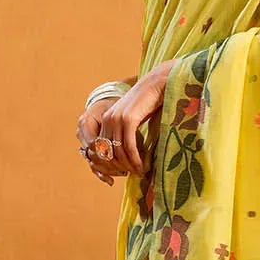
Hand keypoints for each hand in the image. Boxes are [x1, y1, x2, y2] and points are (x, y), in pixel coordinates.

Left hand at [76, 64, 173, 185]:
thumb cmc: (149, 103)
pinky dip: (135, 159)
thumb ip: (126, 132)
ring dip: (129, 165)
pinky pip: (129, 146)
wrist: (158, 84)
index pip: (101, 148)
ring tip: (139, 172)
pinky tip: (142, 166)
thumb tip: (127, 153)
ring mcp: (117, 119)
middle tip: (132, 175)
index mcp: (106, 120)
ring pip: (118, 152)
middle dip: (119, 167)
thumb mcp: (132, 118)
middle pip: (108, 152)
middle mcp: (108, 119)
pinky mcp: (129, 120)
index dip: (110, 163)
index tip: (123, 171)